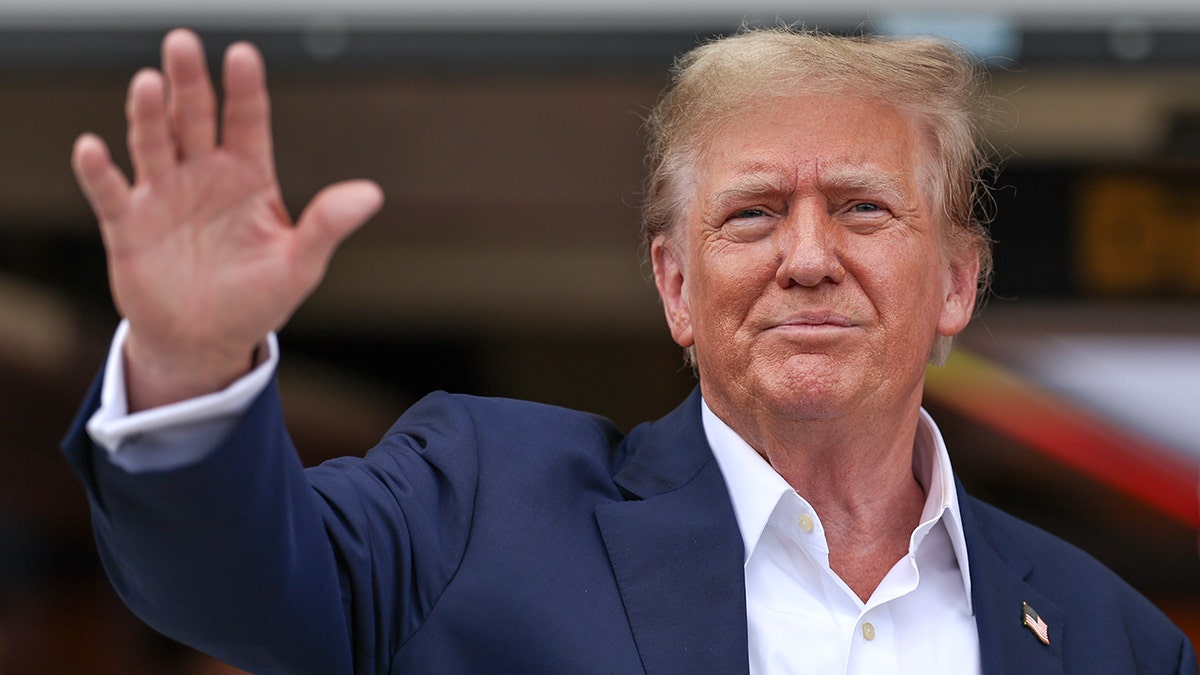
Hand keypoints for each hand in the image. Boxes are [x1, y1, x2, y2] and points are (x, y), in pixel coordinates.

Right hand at [72, 29, 382, 410]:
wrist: (207, 341)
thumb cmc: (258, 299)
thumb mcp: (300, 265)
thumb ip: (328, 225)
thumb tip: (372, 194)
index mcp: (248, 176)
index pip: (248, 122)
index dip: (245, 90)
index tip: (243, 55)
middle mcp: (203, 174)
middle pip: (194, 117)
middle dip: (189, 82)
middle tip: (182, 43)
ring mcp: (163, 195)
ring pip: (153, 143)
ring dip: (148, 114)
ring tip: (148, 83)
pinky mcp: (128, 224)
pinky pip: (111, 192)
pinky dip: (99, 172)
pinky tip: (93, 149)